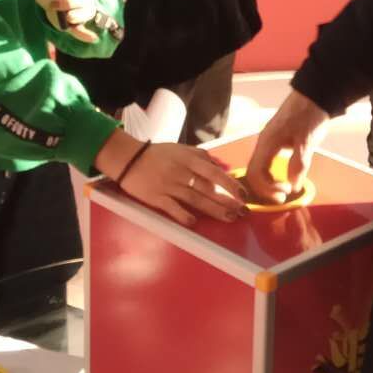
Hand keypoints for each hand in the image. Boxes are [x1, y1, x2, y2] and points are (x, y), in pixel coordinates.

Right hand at [94, 130, 245, 226]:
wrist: (129, 159)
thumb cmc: (158, 154)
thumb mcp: (181, 149)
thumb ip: (201, 156)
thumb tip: (220, 166)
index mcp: (188, 160)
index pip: (213, 172)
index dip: (229, 184)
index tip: (242, 194)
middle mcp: (180, 173)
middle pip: (207, 189)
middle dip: (227, 201)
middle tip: (243, 211)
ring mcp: (168, 186)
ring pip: (195, 200)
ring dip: (213, 210)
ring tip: (229, 218)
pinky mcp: (156, 198)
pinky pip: (172, 208)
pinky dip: (183, 215)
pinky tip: (194, 223)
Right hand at [245, 89, 329, 204]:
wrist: (314, 96)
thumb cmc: (310, 116)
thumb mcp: (306, 141)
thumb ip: (298, 163)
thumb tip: (293, 186)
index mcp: (267, 143)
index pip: (255, 174)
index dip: (267, 189)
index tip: (285, 193)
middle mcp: (263, 144)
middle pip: (253, 174)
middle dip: (266, 190)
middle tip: (284, 198)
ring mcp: (267, 142)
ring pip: (259, 169)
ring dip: (269, 184)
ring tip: (286, 190)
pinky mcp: (274, 142)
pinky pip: (266, 164)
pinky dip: (272, 175)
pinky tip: (285, 178)